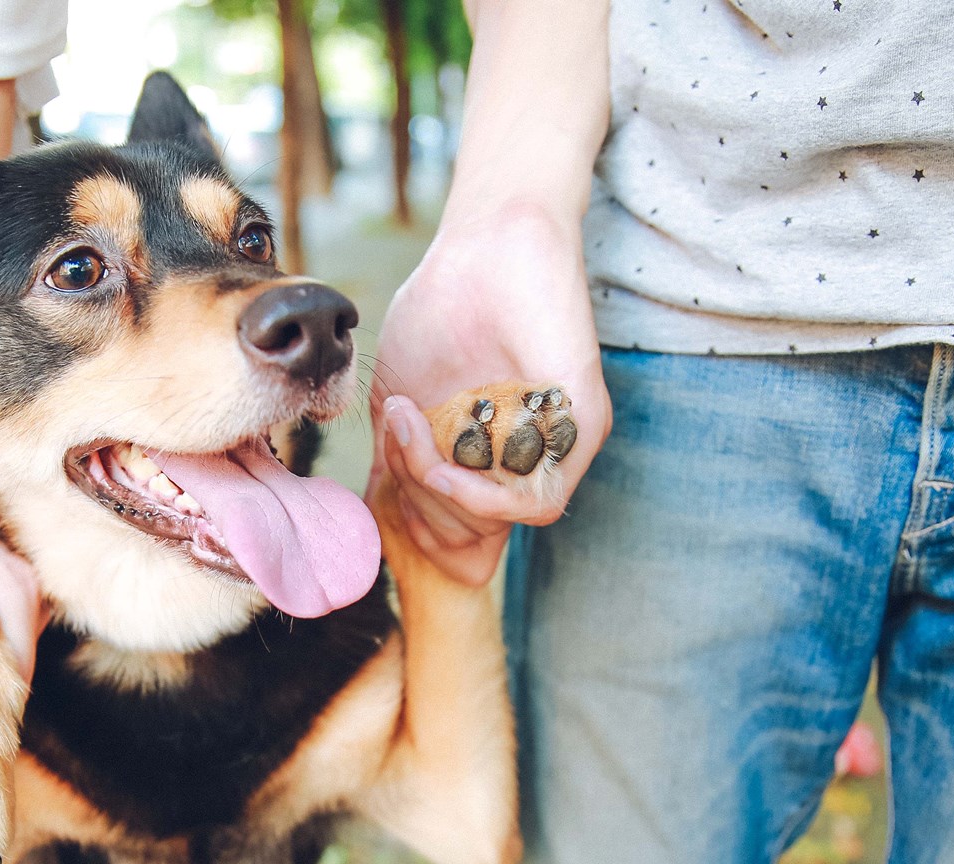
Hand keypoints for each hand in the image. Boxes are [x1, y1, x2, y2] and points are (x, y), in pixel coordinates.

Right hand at [368, 204, 610, 584]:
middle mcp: (521, 455)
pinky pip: (538, 503)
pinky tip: (439, 458)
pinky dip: (478, 496)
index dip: (412, 521)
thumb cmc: (442, 309)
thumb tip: (371, 510)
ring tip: (408, 432)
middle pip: (469, 530)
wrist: (487, 242)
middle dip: (416, 503)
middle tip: (396, 439)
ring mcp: (553, 443)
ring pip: (497, 524)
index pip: (454, 525)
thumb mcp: (398, 393)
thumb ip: (394, 456)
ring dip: (437, 495)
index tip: (382, 484)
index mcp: (484, 452)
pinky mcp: (582, 427)